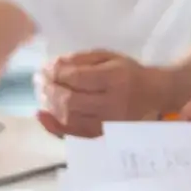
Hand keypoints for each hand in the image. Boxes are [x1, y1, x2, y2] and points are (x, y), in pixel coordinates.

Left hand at [33, 49, 170, 137]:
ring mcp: (107, 122)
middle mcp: (112, 103)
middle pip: (70, 100)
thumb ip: (80, 59)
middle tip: (38, 80)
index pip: (76, 78)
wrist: (153, 94)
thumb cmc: (127, 72)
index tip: (44, 68)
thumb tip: (52, 66)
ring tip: (41, 94)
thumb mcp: (108, 56)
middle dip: (48, 90)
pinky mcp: (103, 135)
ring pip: (69, 118)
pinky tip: (43, 115)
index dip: (55, 73)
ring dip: (49, 106)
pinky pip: (74, 133)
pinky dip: (54, 126)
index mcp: (114, 78)